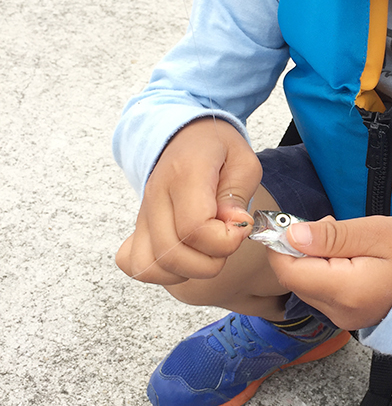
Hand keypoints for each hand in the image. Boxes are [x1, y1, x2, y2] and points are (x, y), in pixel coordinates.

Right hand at [116, 118, 260, 284]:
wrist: (186, 134)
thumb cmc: (218, 148)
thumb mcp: (243, 162)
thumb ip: (238, 195)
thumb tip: (235, 226)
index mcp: (185, 174)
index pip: (194, 229)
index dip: (225, 241)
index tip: (240, 228)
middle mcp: (156, 196)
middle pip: (171, 255)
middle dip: (209, 262)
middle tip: (226, 241)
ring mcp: (142, 214)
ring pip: (149, 267)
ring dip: (186, 270)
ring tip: (207, 251)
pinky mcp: (137, 227)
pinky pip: (134, 264)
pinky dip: (161, 271)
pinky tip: (185, 255)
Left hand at [266, 215, 391, 328]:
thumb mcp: (376, 233)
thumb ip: (331, 235)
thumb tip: (292, 235)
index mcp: (345, 291)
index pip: (288, 270)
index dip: (280, 244)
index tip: (289, 221)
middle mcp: (339, 312)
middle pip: (295, 278)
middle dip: (299, 249)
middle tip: (328, 224)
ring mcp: (344, 318)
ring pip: (307, 284)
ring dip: (314, 259)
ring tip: (346, 240)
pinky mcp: (349, 317)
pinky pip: (323, 292)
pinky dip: (326, 270)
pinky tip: (349, 256)